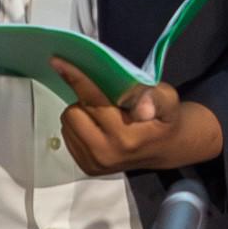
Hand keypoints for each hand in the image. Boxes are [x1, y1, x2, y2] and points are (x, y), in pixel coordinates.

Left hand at [55, 60, 223, 174]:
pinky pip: (68, 137)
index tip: (57, 61)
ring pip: (67, 124)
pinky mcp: (87, 167)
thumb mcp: (169, 101)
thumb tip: (142, 106)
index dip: (77, 79)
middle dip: (84, 101)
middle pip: (73, 113)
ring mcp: (95, 163)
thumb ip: (156, 98)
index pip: (94, 102)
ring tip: (103, 115)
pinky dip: (79, 127)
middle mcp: (106, 153)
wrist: (165, 148)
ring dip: (81, 114)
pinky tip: (98, 127)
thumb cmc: (164, 119)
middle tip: (106, 101)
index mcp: (127, 137)